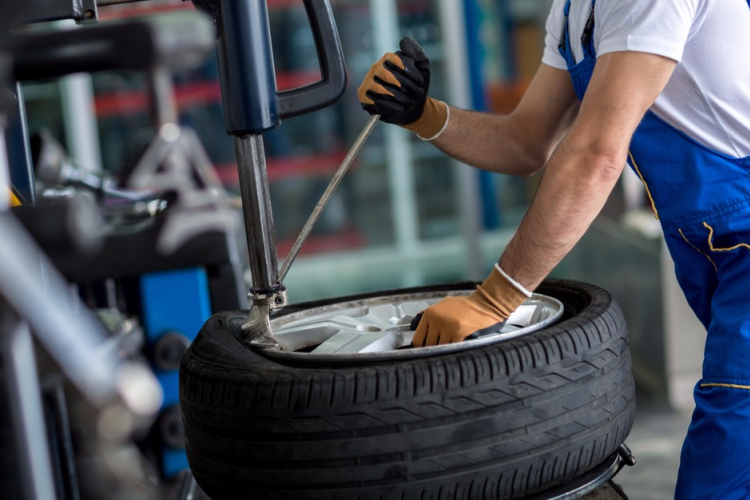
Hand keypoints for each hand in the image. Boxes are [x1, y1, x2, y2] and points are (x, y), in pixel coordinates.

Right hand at [357, 37, 447, 139]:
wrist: (412, 108)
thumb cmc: (416, 87)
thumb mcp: (422, 69)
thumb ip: (417, 54)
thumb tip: (403, 41)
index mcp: (388, 58)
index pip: (397, 60)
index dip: (410, 73)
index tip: (420, 82)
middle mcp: (376, 68)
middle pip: (389, 75)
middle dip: (406, 87)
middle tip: (416, 94)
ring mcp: (368, 82)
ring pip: (382, 89)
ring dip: (400, 98)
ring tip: (408, 102)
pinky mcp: (364, 97)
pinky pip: (374, 101)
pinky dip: (390, 107)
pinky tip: (399, 109)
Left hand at [411, 265, 529, 345]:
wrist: (484, 304)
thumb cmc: (464, 305)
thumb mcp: (443, 305)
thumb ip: (429, 315)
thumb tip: (414, 327)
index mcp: (429, 313)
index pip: (418, 338)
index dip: (421, 346)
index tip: (425, 350)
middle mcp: (436, 320)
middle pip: (428, 345)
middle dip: (433, 348)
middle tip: (439, 349)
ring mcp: (447, 327)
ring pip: (440, 347)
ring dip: (445, 348)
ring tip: (450, 344)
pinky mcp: (458, 333)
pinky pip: (452, 347)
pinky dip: (454, 347)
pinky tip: (458, 343)